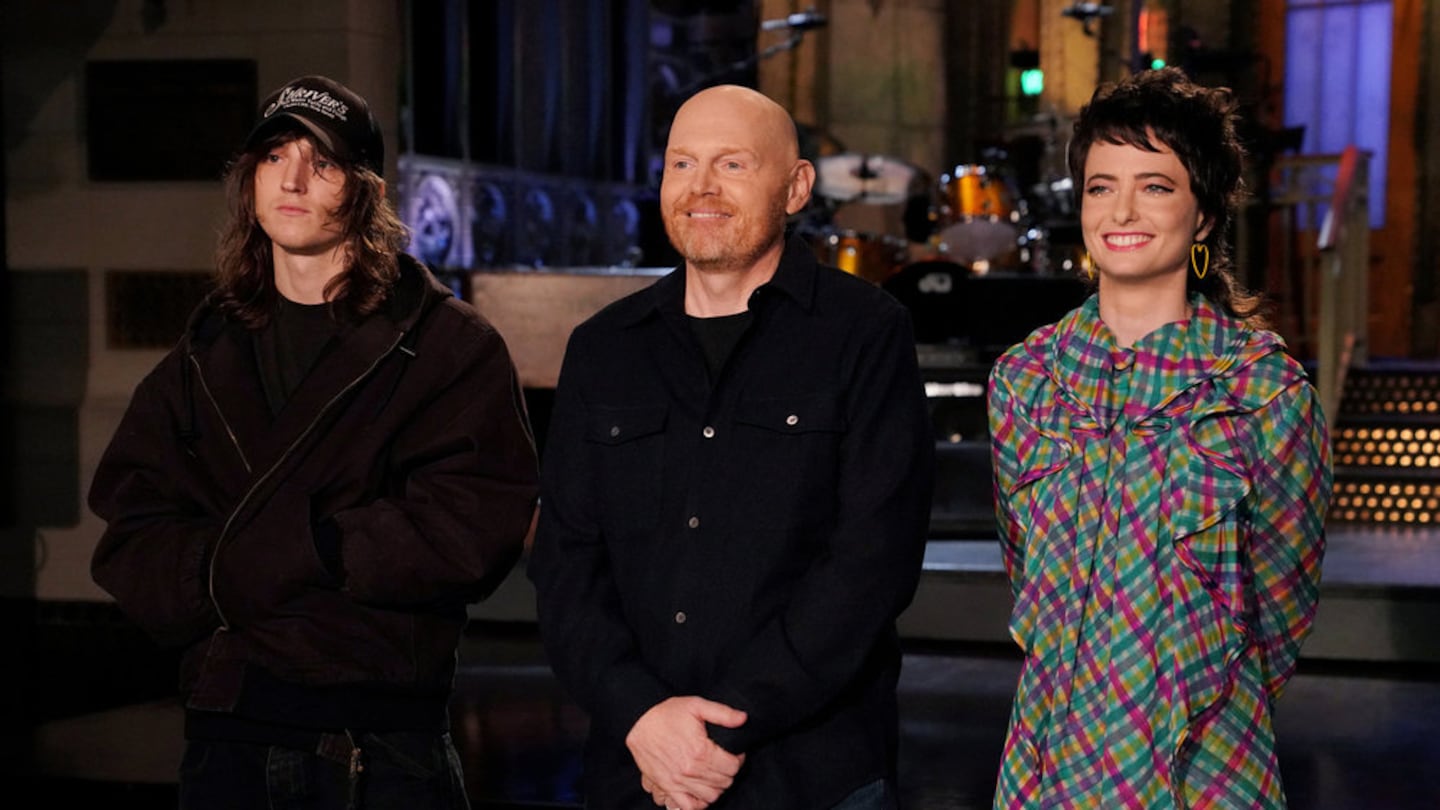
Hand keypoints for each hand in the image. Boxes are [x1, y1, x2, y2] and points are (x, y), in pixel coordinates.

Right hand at [626, 696, 746, 809]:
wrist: (638, 722)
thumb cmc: (667, 713)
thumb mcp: (696, 705)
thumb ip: (722, 713)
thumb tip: (743, 719)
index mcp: (701, 751)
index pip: (733, 766)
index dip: (737, 758)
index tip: (733, 753)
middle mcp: (690, 770)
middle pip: (724, 782)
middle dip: (728, 772)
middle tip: (723, 761)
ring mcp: (678, 781)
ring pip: (711, 796)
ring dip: (717, 787)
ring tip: (713, 773)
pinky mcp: (668, 787)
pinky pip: (689, 807)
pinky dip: (699, 803)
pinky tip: (701, 791)